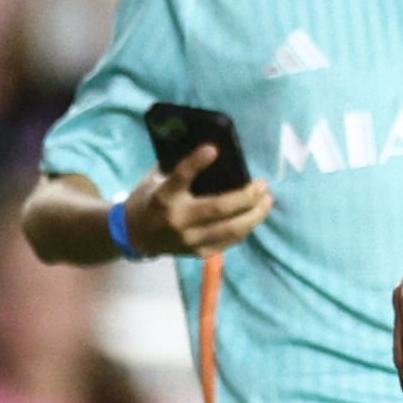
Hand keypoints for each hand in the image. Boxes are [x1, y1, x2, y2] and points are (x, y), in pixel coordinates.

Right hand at [125, 145, 270, 258]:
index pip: (180, 177)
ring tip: (267, 201)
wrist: (135, 237)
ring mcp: (189, 240)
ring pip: (230, 229)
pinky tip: (254, 216)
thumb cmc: (149, 200)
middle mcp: (177, 220)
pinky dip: (245, 228)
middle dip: (245, 196)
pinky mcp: (198, 253)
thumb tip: (209, 149)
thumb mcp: (155, 179)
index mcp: (163, 197)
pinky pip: (229, 241)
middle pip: (218, 208)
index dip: (196, 162)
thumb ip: (177, 167)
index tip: (213, 149)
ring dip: (254, 215)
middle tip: (262, 184)